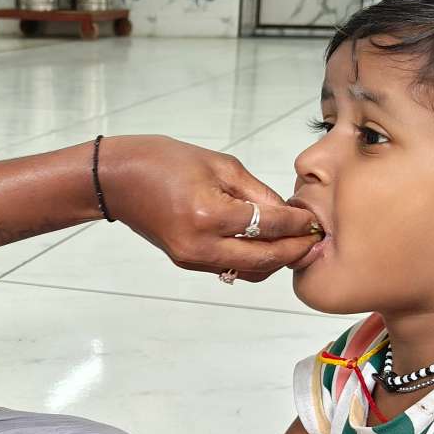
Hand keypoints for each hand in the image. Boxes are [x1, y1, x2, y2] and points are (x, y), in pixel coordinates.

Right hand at [105, 137, 318, 280]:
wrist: (118, 181)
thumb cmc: (163, 162)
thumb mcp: (218, 164)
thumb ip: (256, 191)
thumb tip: (288, 211)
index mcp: (209, 214)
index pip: (269, 226)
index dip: (298, 224)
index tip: (315, 220)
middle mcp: (201, 245)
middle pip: (264, 260)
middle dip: (294, 251)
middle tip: (315, 240)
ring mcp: (192, 258)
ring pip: (249, 271)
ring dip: (275, 261)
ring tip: (294, 245)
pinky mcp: (186, 262)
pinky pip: (229, 268)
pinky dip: (252, 260)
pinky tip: (266, 245)